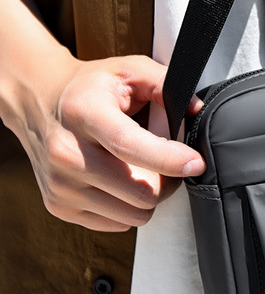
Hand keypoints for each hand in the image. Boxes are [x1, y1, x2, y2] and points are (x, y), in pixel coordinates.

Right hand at [5, 49, 204, 231]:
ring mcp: (60, 184)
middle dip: (167, 181)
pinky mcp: (58, 206)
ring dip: (149, 197)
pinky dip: (128, 207)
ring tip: (142, 172)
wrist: (37, 101)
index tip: (195, 163)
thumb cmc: (90, 88)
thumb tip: (197, 110)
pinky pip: (117, 223)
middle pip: (141, 192)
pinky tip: (119, 182)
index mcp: (84, 113)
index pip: (129, 146)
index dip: (169, 160)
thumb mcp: (128, 70)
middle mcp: (66, 152)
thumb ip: (166, 84)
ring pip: (134, 214)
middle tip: (168, 164)